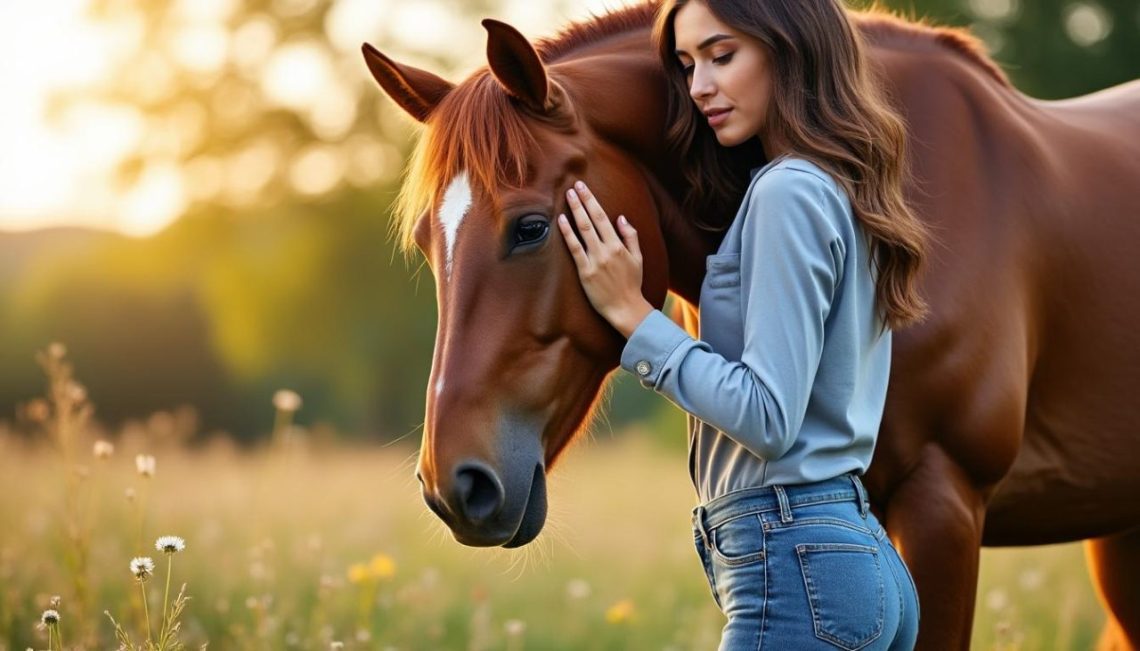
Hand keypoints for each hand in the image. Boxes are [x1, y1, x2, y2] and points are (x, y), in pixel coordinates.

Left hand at [557, 180, 653, 337]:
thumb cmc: (632, 284)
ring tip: (567, 197)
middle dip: (582, 201)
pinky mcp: (585, 272)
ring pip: (583, 231)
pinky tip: (561, 221)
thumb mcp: (638, 258)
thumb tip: (621, 218)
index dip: (592, 201)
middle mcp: (607, 250)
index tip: (583, 188)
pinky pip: (575, 249)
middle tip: (573, 186)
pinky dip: (567, 234)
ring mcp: (595, 261)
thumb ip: (631, 236)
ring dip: (575, 211)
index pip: (603, 217)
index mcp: (619, 246)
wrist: (626, 308)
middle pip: (592, 220)